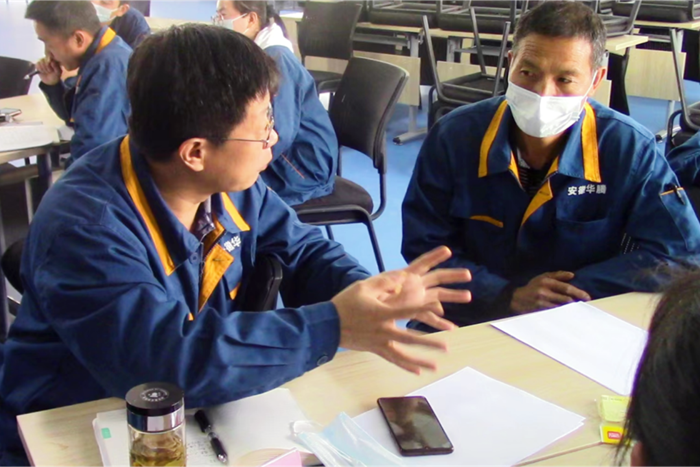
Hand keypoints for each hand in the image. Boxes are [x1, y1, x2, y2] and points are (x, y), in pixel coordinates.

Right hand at [36, 57, 61, 84]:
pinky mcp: (38, 64)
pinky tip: (42, 72)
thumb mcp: (58, 72)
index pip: (49, 58)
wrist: (50, 81)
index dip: (50, 65)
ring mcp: (42, 61)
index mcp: (54, 60)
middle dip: (46, 68)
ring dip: (43, 69)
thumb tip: (51, 62)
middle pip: (43, 60)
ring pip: (40, 62)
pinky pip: (37, 65)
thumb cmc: (55, 76)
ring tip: (46, 72)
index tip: (52, 70)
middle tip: (49, 72)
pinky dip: (40, 69)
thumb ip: (56, 67)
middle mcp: (47, 59)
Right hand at [332, 246, 470, 373]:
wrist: (328, 325)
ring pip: (404, 354)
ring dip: (420, 360)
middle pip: (410, 339)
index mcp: (382, 314)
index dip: (422, 309)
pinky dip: (405, 365)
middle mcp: (383, 331)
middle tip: (446, 347)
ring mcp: (379, 343)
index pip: (406, 311)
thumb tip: (402, 276)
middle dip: (428, 343)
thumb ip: (384, 282)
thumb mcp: (363, 287)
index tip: (437, 308)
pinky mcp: (375, 349)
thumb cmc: (346, 303)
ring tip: (436, 366)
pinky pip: (393, 359)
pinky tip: (417, 370)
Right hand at [510, 271, 590, 313]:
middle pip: (566, 300)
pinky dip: (563, 315)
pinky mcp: (539, 312)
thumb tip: (572, 275)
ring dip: (571, 310)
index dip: (578, 293)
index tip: (587, 298)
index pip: (566, 288)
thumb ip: (558, 275)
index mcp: (546, 281)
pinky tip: (568, 316)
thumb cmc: (532, 287)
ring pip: (562, 308)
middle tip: (585, 305)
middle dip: (577, 303)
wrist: (515, 299)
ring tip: (579, 311)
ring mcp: (541, 303)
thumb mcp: (542, 277)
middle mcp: (544, 292)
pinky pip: (555, 315)